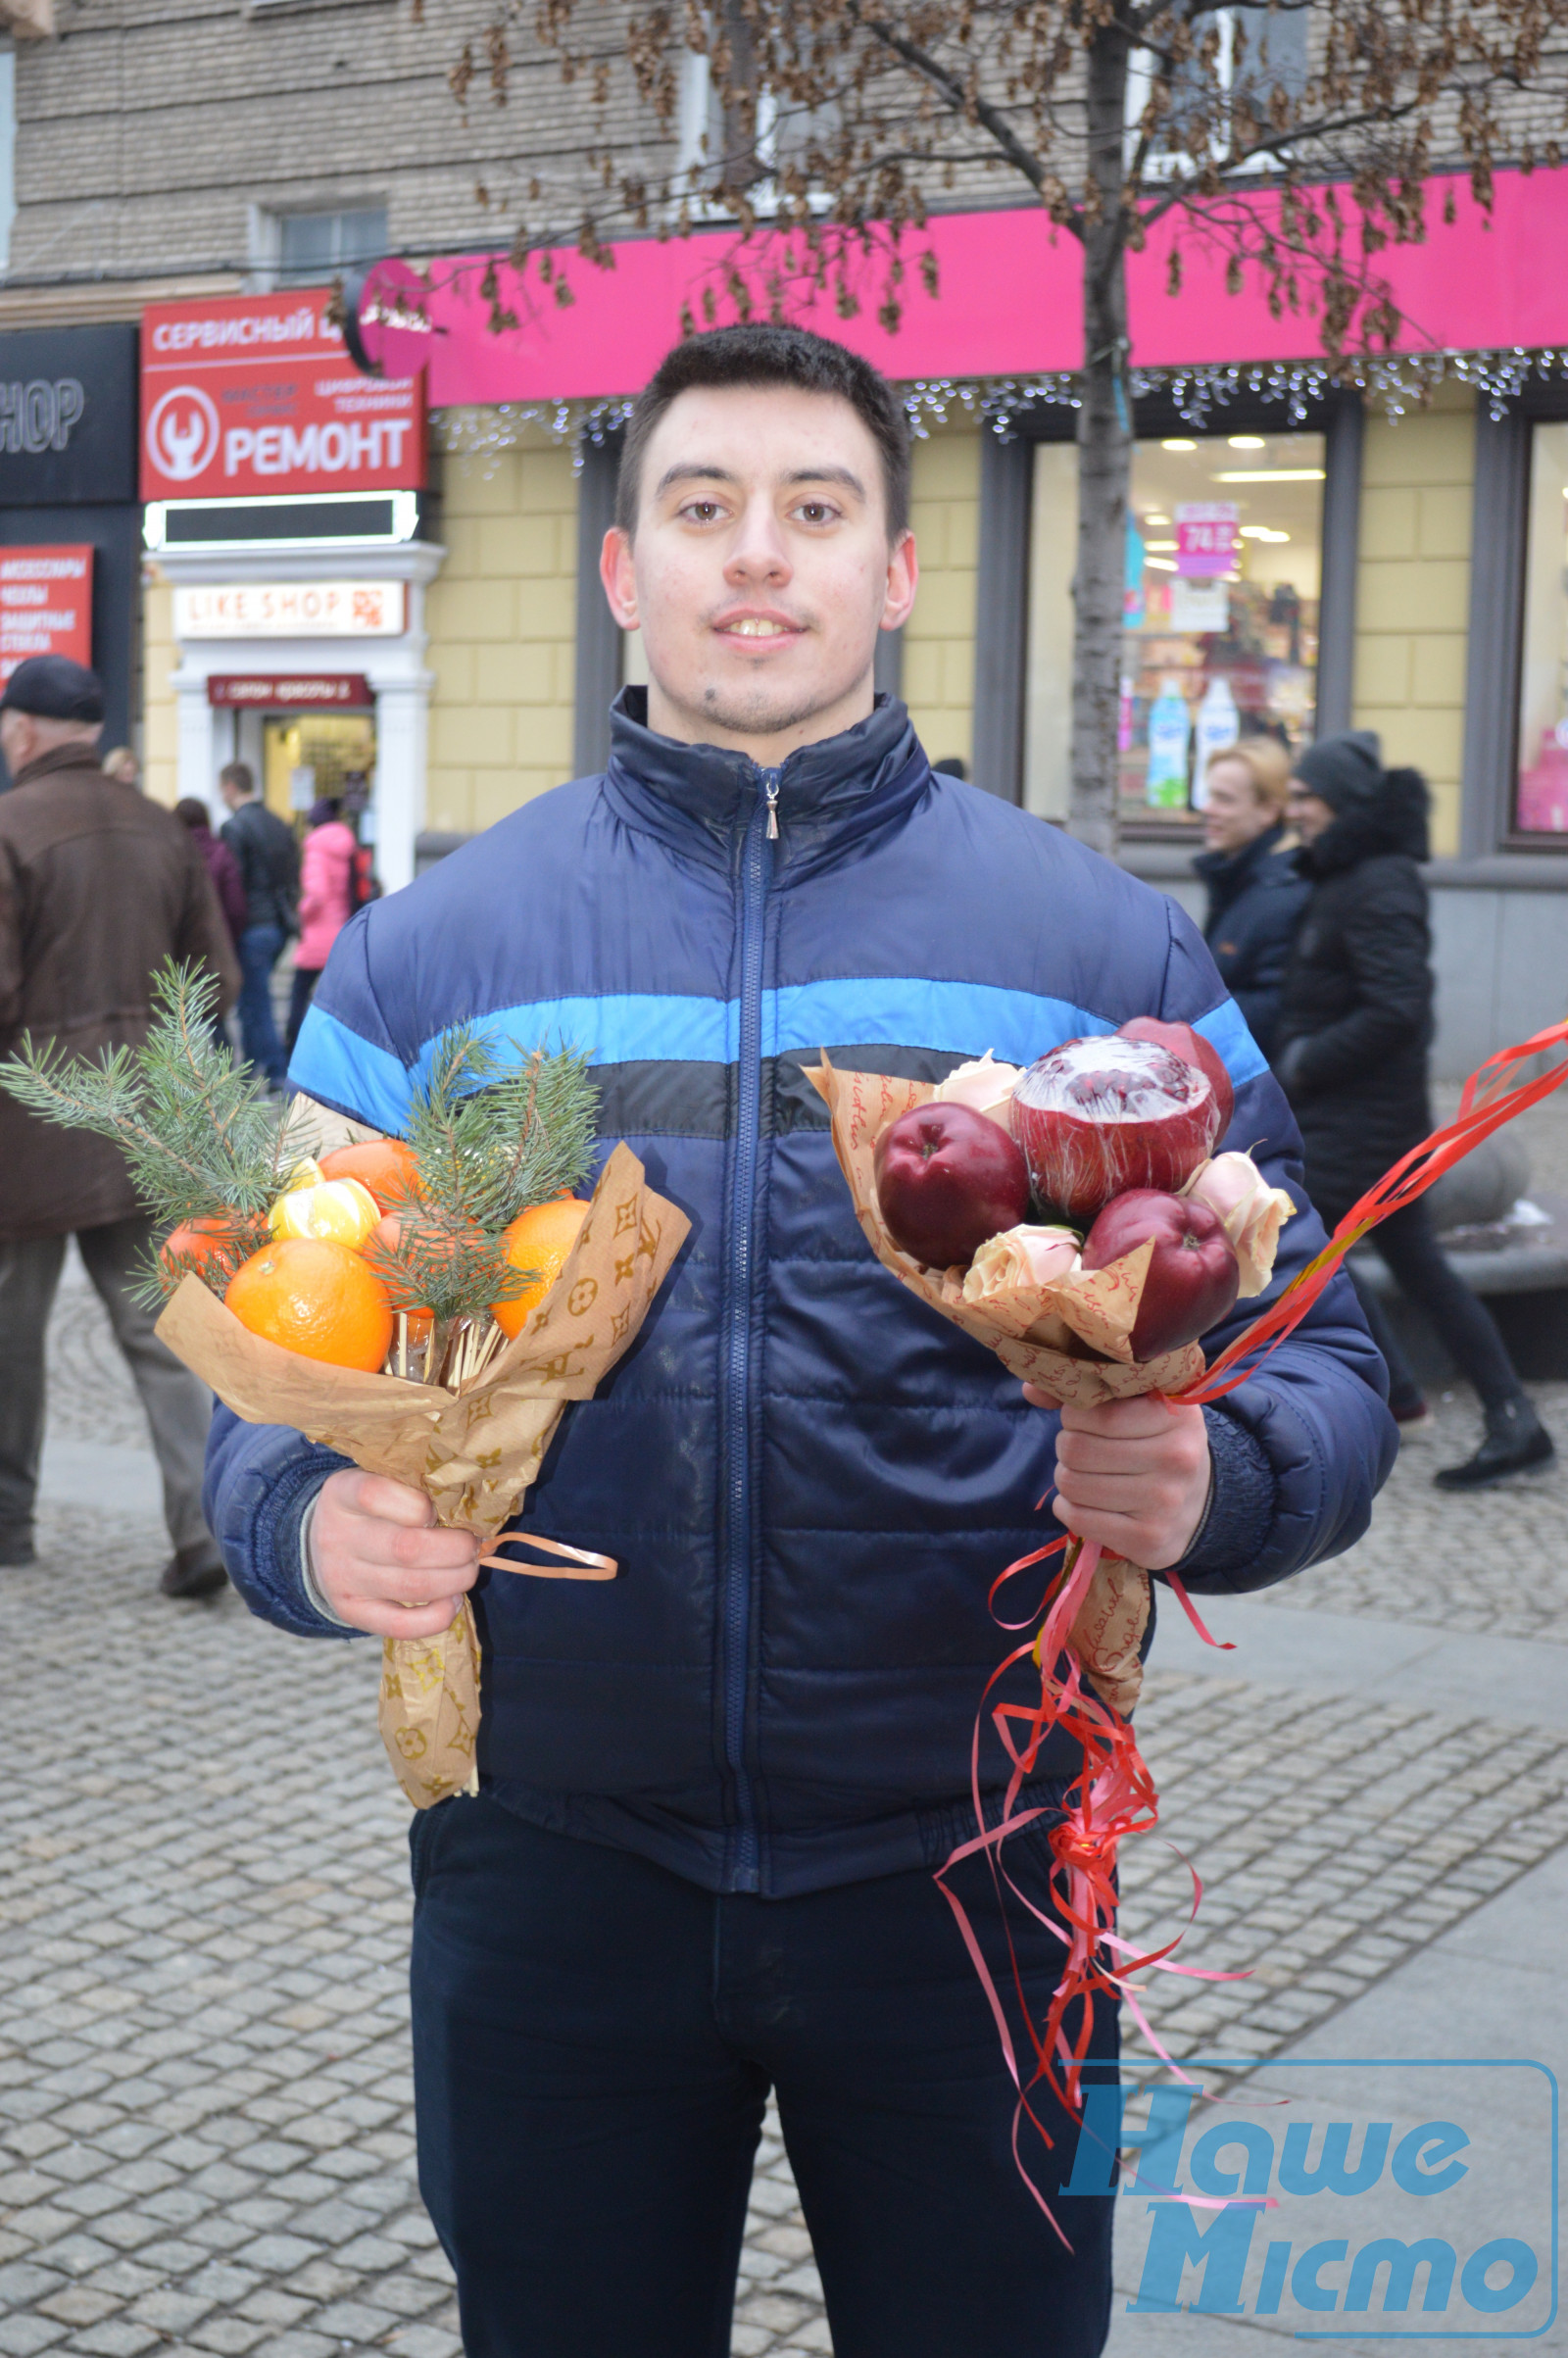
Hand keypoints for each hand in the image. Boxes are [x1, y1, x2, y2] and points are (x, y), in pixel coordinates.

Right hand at [309, 1468, 479, 1637]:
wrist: (321, 1546)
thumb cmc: (370, 1508)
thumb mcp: (380, 1482)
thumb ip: (413, 1488)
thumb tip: (469, 1512)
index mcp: (342, 1493)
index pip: (374, 1494)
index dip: (418, 1504)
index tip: (437, 1509)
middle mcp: (336, 1537)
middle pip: (405, 1548)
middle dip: (456, 1549)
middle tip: (473, 1544)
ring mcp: (341, 1579)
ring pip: (411, 1586)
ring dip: (455, 1579)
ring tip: (470, 1569)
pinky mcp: (352, 1612)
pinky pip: (400, 1625)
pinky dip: (437, 1617)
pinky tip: (454, 1601)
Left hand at [1023, 1390, 1210, 1569]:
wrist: (1199, 1507)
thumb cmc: (1157, 1444)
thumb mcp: (1139, 1407)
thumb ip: (1088, 1390)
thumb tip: (1031, 1389)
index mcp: (1177, 1414)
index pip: (1096, 1413)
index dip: (1074, 1416)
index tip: (1084, 1421)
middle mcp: (1177, 1457)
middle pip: (1076, 1449)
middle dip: (1066, 1448)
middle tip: (1081, 1451)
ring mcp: (1165, 1501)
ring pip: (1072, 1484)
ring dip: (1066, 1479)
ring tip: (1085, 1476)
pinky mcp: (1148, 1538)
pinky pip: (1078, 1519)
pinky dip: (1068, 1509)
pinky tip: (1085, 1504)